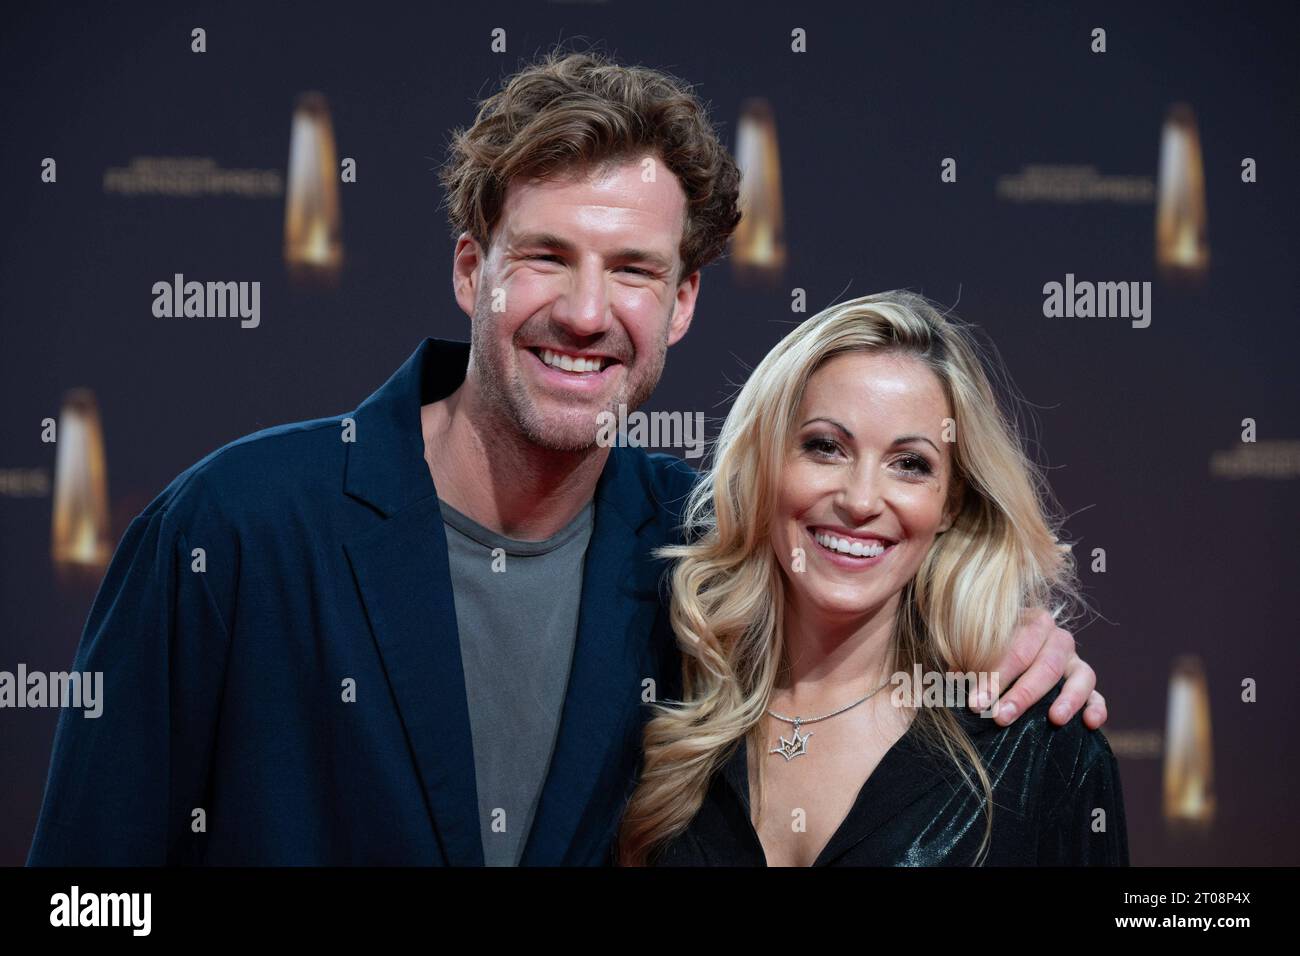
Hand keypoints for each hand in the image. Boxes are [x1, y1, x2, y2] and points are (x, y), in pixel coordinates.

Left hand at [970, 608, 1107, 728]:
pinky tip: (1090, 723)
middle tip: (1001, 717)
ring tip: (1054, 720)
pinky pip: (1097, 694)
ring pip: (1080, 676)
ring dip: (1067, 699)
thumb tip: (956, 679)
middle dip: (1022, 694)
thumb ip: (966, 662)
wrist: (1013, 650)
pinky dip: (1097, 707)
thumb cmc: (987, 651)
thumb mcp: (974, 651)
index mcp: (1029, 622)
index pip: (1015, 650)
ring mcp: (1075, 660)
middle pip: (1045, 665)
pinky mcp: (1086, 683)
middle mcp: (1056, 638)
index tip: (976, 703)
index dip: (994, 677)